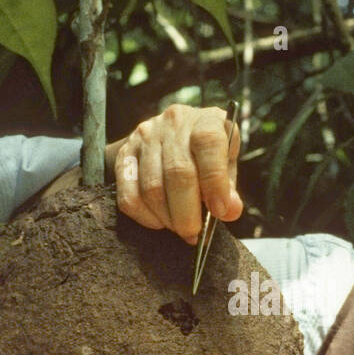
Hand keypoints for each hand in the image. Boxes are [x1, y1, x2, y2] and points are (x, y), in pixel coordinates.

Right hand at [113, 103, 242, 244]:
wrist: (175, 134)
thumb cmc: (207, 153)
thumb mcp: (228, 162)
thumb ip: (230, 188)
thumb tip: (230, 211)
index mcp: (205, 121)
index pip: (208, 143)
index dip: (215, 181)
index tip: (220, 211)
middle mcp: (172, 124)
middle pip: (177, 173)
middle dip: (188, 212)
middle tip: (195, 233)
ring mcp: (144, 138)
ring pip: (152, 188)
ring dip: (168, 218)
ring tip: (181, 229)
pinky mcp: (124, 156)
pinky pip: (128, 195)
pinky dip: (145, 217)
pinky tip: (160, 222)